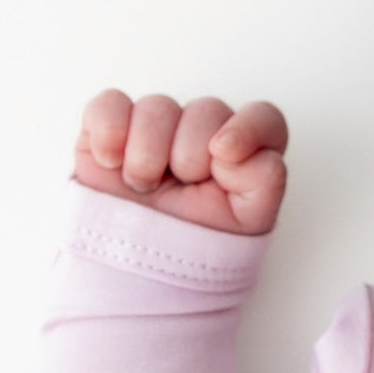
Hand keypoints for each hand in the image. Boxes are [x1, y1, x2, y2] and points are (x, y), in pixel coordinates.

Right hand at [72, 91, 288, 235]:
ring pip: (158, 107)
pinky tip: (112, 163)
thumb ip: (264, 178)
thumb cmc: (198, 240)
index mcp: (245, 151)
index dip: (247, 127)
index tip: (224, 154)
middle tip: (181, 187)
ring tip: (144, 186)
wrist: (141, 268)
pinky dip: (109, 131)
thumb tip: (232, 147)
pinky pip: (110, 105)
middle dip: (191, 156)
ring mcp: (157, 128)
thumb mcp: (249, 220)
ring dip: (148, 154)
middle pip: (207, 110)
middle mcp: (203, 132)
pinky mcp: (113, 128)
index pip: (263, 117)